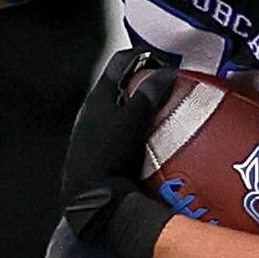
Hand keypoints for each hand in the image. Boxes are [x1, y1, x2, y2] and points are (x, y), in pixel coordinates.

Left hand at [60, 49, 176, 257]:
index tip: (164, 60)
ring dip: (140, 108)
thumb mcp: (132, 122)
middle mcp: (91, 113)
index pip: (120, 62)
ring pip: (120, 111)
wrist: (90, 202)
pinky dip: (136, 130)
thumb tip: (166, 73)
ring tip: (163, 114)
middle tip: (168, 87)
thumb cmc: (108, 157)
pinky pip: (120, 133)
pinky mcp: (97, 155)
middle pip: (120, 86)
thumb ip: (148, 96)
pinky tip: (150, 142)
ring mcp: (92, 135)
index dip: (143, 55)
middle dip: (144, 83)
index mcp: (97, 98)